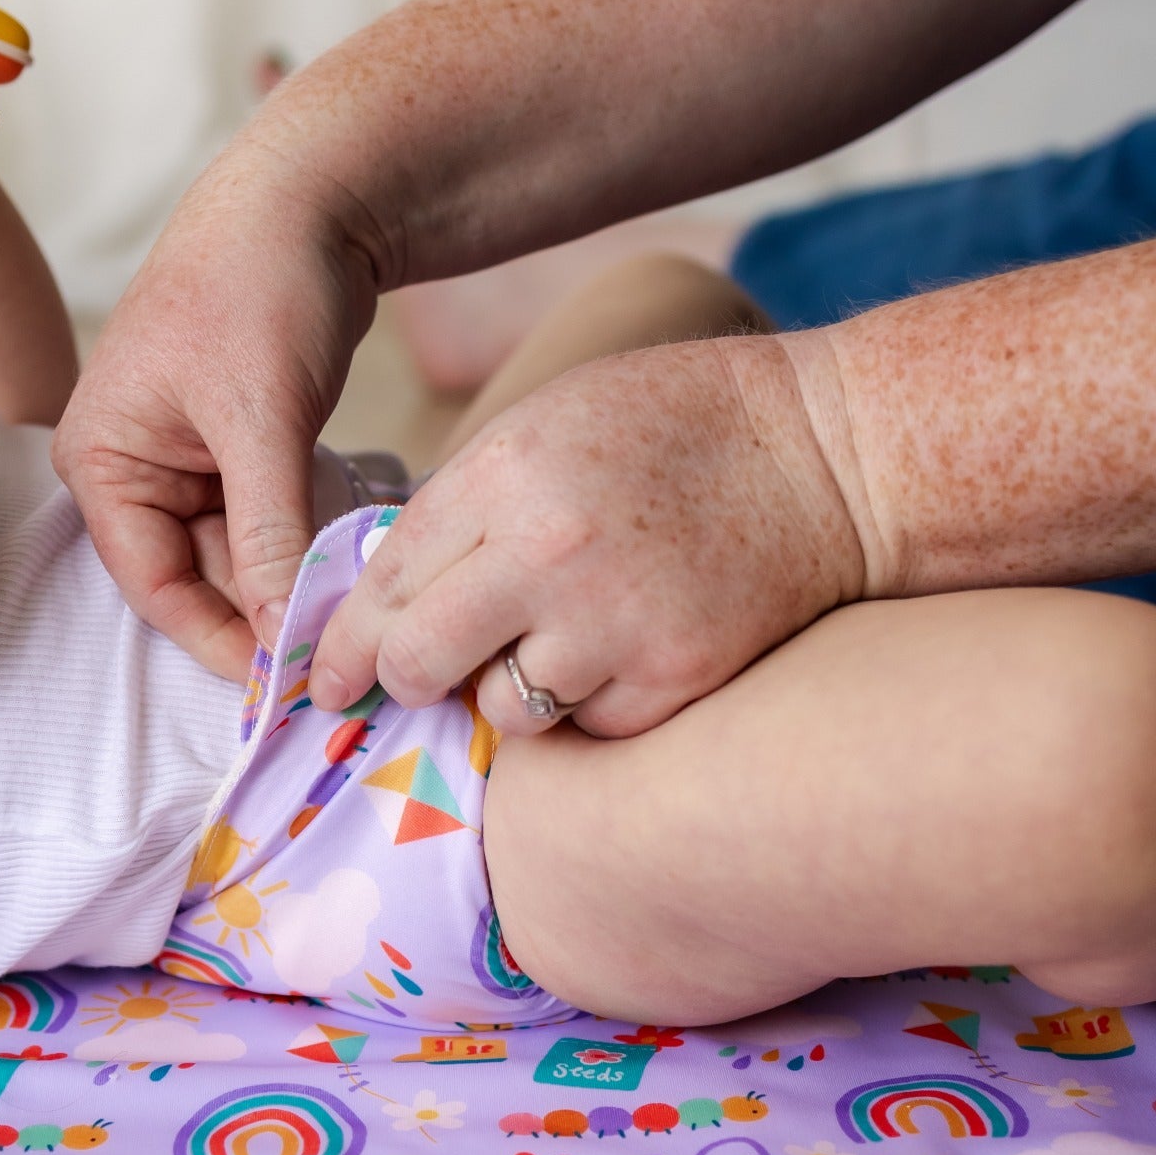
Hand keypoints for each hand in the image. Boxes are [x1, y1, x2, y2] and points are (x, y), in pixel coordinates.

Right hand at [54, 139, 383, 679]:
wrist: (314, 195)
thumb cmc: (261, 287)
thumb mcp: (261, 422)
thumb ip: (267, 535)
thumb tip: (282, 637)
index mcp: (103, 461)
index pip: (154, 587)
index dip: (220, 640)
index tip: (287, 683)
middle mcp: (132, 469)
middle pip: (197, 579)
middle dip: (261, 615)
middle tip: (334, 662)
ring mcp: (185, 461)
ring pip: (239, 557)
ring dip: (290, 584)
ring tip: (352, 620)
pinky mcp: (237, 450)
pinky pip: (268, 525)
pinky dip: (305, 547)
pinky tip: (350, 572)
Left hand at [308, 333, 871, 736]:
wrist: (828, 455)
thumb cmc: (676, 429)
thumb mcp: (547, 425)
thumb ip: (465, 509)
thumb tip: (389, 597)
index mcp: (503, 476)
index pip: (383, 584)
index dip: (342, 643)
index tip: (327, 677)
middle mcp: (545, 554)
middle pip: (418, 664)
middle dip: (403, 680)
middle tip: (415, 680)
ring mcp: (612, 624)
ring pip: (501, 711)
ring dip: (506, 693)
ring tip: (550, 645)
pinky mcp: (672, 680)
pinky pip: (586, 730)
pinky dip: (589, 707)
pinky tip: (620, 654)